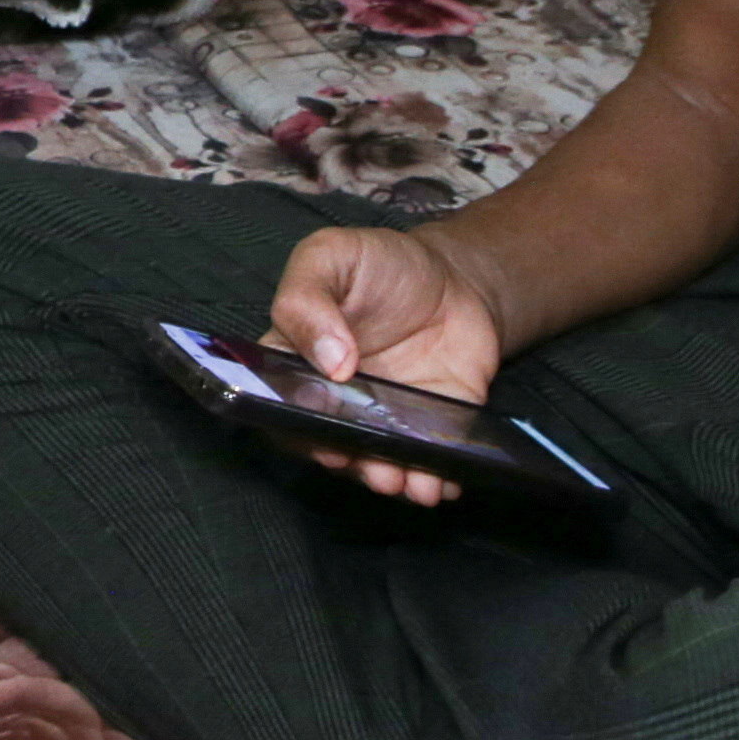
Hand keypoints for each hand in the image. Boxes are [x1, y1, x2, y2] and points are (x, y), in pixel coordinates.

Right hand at [263, 223, 507, 506]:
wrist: (457, 277)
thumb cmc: (383, 265)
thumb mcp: (331, 256)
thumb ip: (308, 300)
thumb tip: (330, 361)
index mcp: (298, 364)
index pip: (281, 408)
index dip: (297, 431)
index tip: (322, 438)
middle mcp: (337, 401)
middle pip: (332, 445)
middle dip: (352, 464)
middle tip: (374, 465)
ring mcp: (385, 419)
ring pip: (378, 463)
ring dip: (393, 479)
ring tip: (411, 483)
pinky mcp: (432, 428)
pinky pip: (429, 463)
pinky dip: (436, 480)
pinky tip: (441, 481)